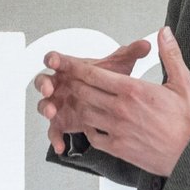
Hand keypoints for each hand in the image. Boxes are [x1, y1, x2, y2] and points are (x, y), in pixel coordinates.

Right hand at [35, 39, 149, 153]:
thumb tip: (144, 45)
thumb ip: (131, 54)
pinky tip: (61, 144)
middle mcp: (61, 85)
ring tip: (51, 111)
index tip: (54, 61)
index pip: (57, 60)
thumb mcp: (120, 66)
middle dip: (45, 84)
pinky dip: (56, 138)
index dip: (54, 60)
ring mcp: (59, 104)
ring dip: (46, 108)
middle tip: (49, 88)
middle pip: (44, 82)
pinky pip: (54, 131)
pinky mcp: (61, 121)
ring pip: (45, 105)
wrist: (110, 102)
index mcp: (71, 69)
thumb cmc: (108, 82)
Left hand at [36, 26, 189, 175]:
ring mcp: (118, 130)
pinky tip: (92, 123)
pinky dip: (88, 129)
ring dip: (78, 106)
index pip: (94, 74)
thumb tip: (164, 33)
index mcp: (134, 90)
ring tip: (77, 100)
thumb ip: (170, 55)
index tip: (61, 61)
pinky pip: (92, 137)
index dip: (73, 66)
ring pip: (85, 113)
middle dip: (72, 84)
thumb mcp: (183, 82)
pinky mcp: (118, 148)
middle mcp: (122, 109)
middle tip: (65, 79)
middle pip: (84, 92)